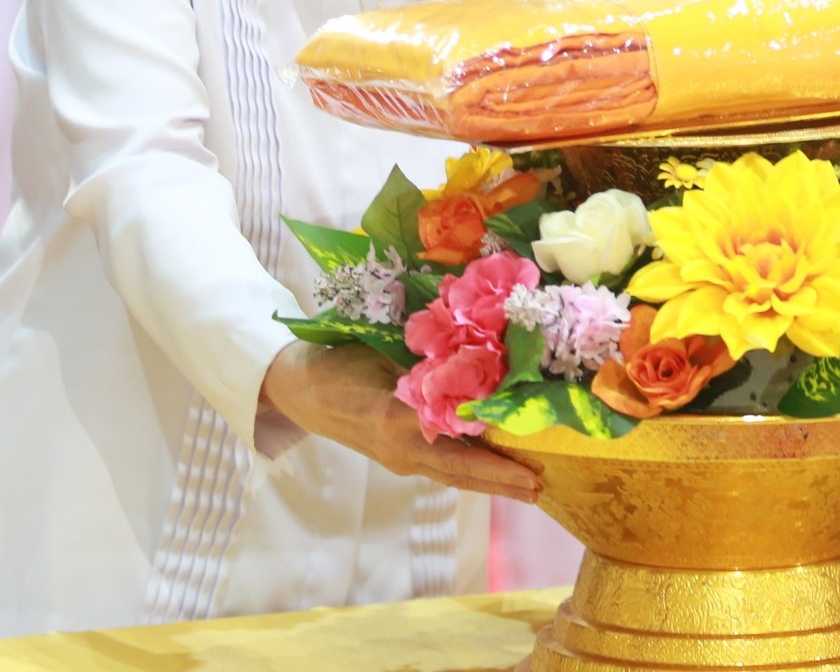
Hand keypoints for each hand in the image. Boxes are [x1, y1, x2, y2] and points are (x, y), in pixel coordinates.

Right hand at [260, 342, 540, 502]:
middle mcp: (400, 449)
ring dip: (490, 482)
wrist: (298, 388)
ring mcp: (398, 459)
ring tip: (528, 488)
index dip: (491, 454)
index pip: (453, 439)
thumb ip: (424, 365)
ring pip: (452, 474)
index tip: (527, 461)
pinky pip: (440, 468)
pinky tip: (493, 471)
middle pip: (459, 470)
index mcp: (394, 419)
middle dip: (501, 480)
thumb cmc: (339, 361)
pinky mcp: (397, 458)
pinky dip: (471, 471)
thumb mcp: (381, 352)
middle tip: (541, 487)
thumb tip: (477, 358)